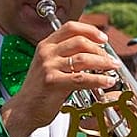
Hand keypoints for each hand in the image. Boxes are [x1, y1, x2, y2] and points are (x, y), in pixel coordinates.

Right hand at [0, 21, 119, 136]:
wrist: (24, 109)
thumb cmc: (40, 90)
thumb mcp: (49, 66)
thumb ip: (66, 56)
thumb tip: (94, 52)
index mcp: (45, 45)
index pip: (70, 27)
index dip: (90, 30)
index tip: (103, 39)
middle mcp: (46, 53)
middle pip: (80, 41)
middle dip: (100, 50)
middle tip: (110, 60)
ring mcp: (48, 66)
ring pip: (83, 59)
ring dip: (103, 63)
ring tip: (113, 68)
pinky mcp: (53, 82)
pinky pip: (82, 78)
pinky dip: (99, 80)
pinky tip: (107, 82)